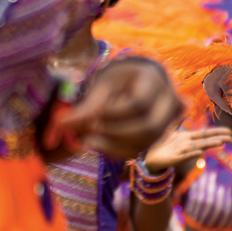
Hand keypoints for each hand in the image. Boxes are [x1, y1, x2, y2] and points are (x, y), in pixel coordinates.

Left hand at [61, 58, 182, 159]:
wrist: (138, 82)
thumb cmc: (119, 79)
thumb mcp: (104, 84)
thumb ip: (88, 104)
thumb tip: (62, 123)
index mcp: (154, 80)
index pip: (139, 103)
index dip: (113, 113)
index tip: (91, 114)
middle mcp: (169, 102)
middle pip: (149, 128)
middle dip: (115, 133)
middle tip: (88, 131)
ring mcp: (169, 122)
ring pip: (147, 143)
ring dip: (114, 146)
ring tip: (88, 140)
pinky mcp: (159, 136)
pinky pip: (142, 150)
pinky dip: (117, 151)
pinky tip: (98, 144)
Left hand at [144, 127, 231, 172]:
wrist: (147, 157)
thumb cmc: (159, 143)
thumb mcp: (169, 129)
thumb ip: (178, 119)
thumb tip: (185, 106)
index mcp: (187, 138)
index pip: (205, 134)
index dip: (217, 132)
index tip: (229, 131)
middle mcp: (187, 144)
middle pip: (205, 140)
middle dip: (218, 138)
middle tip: (231, 138)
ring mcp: (181, 152)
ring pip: (197, 147)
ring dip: (208, 145)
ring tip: (220, 142)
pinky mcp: (174, 159)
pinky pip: (184, 156)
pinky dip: (192, 154)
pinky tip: (200, 153)